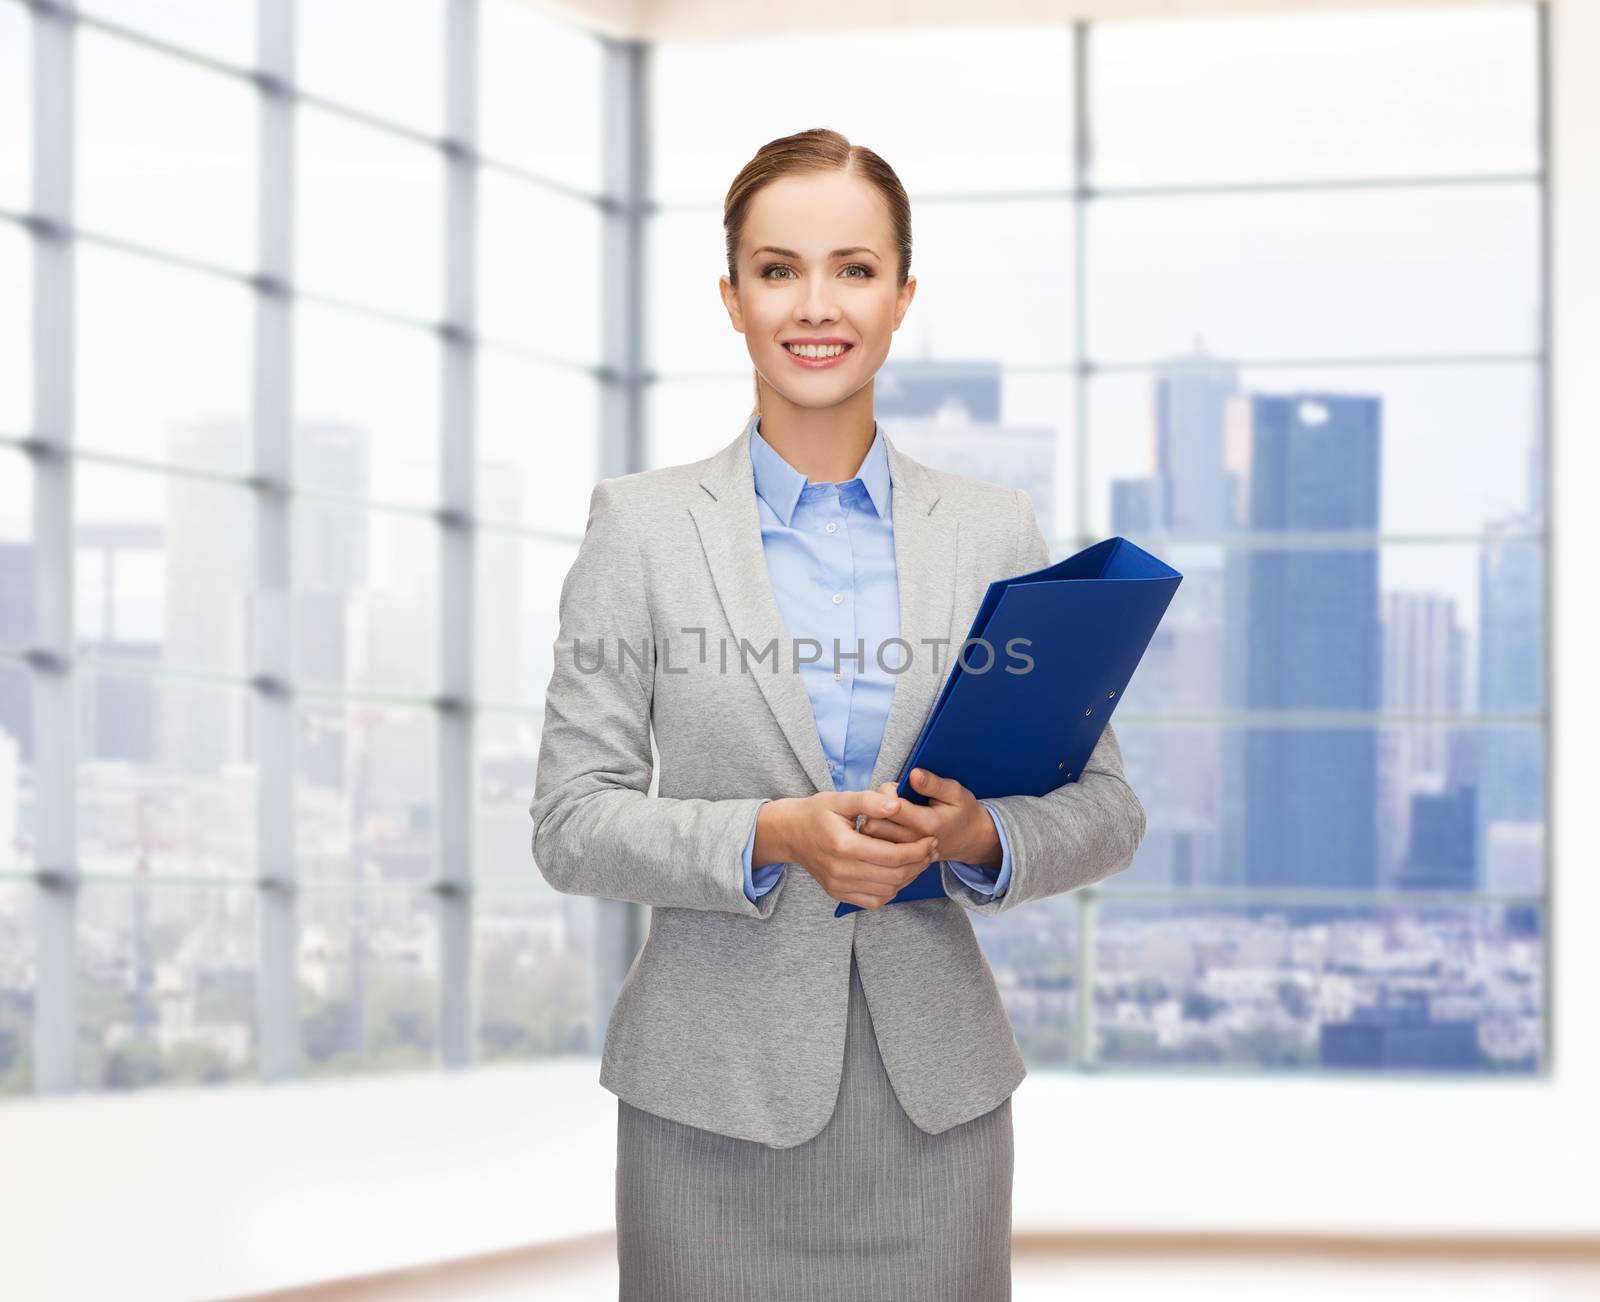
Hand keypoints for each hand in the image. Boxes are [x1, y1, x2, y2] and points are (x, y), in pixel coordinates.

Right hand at [762, 792, 939, 910]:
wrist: (790, 834)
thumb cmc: (816, 813)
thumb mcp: (841, 798)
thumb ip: (870, 800)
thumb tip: (897, 803)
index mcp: (843, 845)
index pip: (892, 855)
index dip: (918, 849)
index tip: (931, 838)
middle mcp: (840, 871)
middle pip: (894, 876)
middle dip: (919, 863)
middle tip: (932, 849)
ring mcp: (838, 886)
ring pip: (888, 890)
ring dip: (909, 877)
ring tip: (920, 859)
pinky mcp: (838, 894)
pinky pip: (874, 901)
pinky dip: (892, 889)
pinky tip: (899, 873)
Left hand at [857, 769, 997, 867]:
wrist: (970, 840)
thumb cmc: (961, 812)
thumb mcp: (955, 792)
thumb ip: (933, 783)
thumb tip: (913, 774)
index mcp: (927, 824)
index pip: (892, 808)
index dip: (887, 793)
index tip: (896, 788)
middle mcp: (912, 841)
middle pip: (875, 822)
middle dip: (875, 805)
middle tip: (889, 798)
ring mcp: (904, 851)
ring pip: (871, 834)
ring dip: (873, 817)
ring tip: (888, 810)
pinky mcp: (899, 855)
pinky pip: (875, 843)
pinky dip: (876, 829)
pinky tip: (888, 821)